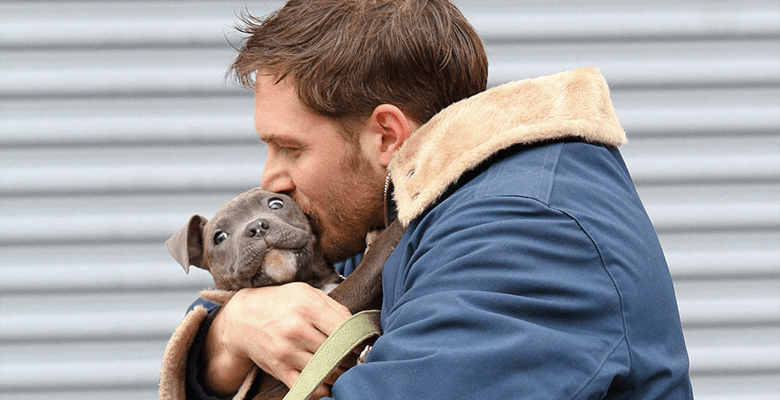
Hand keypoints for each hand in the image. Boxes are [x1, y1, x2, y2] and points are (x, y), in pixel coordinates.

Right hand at [200, 282, 351, 396]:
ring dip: (338, 373)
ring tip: (339, 366)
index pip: (345, 330)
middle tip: (352, 357)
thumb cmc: (280, 302)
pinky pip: (308, 386)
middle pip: (338, 352)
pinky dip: (321, 388)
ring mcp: (287, 351)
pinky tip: (325, 380)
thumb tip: (358, 328)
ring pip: (327, 371)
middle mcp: (297, 329)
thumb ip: (336, 308)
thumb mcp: (307, 293)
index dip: (358, 341)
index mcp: (308, 306)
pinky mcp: (280, 368)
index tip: (360, 344)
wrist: (242, 318)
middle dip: (350, 358)